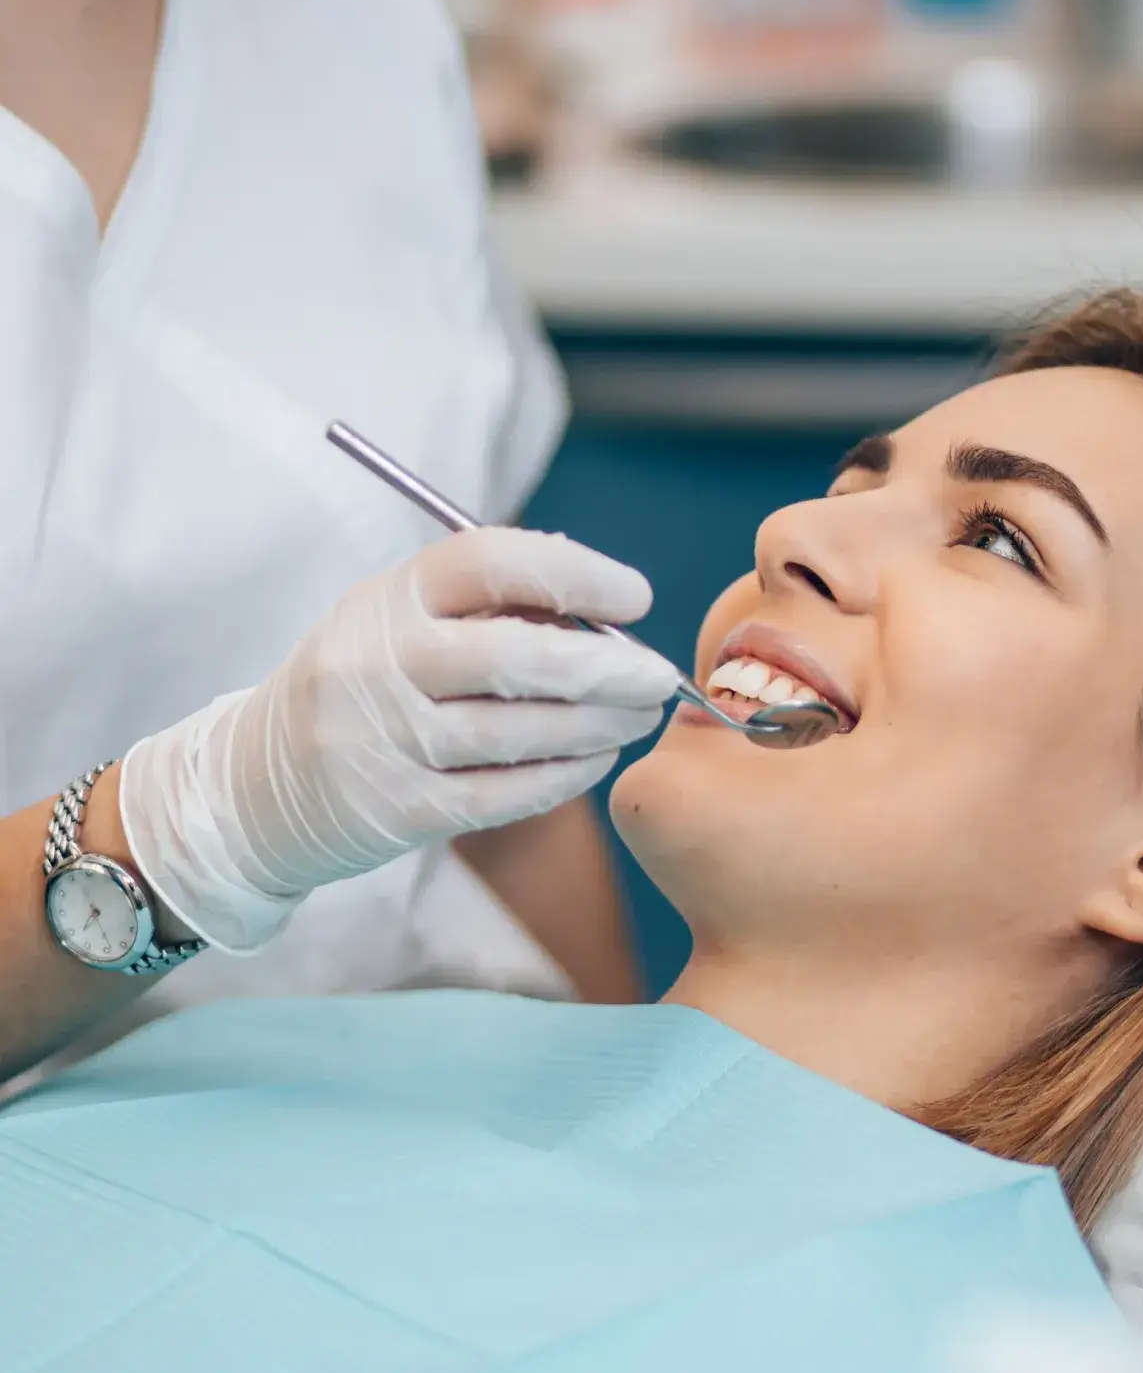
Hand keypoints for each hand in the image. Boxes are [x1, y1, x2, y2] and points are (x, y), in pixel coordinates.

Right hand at [121, 529, 678, 950]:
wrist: (254, 788)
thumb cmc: (364, 685)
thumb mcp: (400, 623)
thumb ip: (489, 607)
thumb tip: (608, 608)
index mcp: (387, 597)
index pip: (488, 562)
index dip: (575, 575)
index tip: (636, 596)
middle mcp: (377, 662)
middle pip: (516, 657)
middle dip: (607, 668)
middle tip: (659, 677)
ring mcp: (382, 740)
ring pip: (519, 733)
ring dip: (598, 726)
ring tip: (637, 718)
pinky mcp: (396, 809)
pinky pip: (504, 793)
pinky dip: (564, 777)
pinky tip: (596, 760)